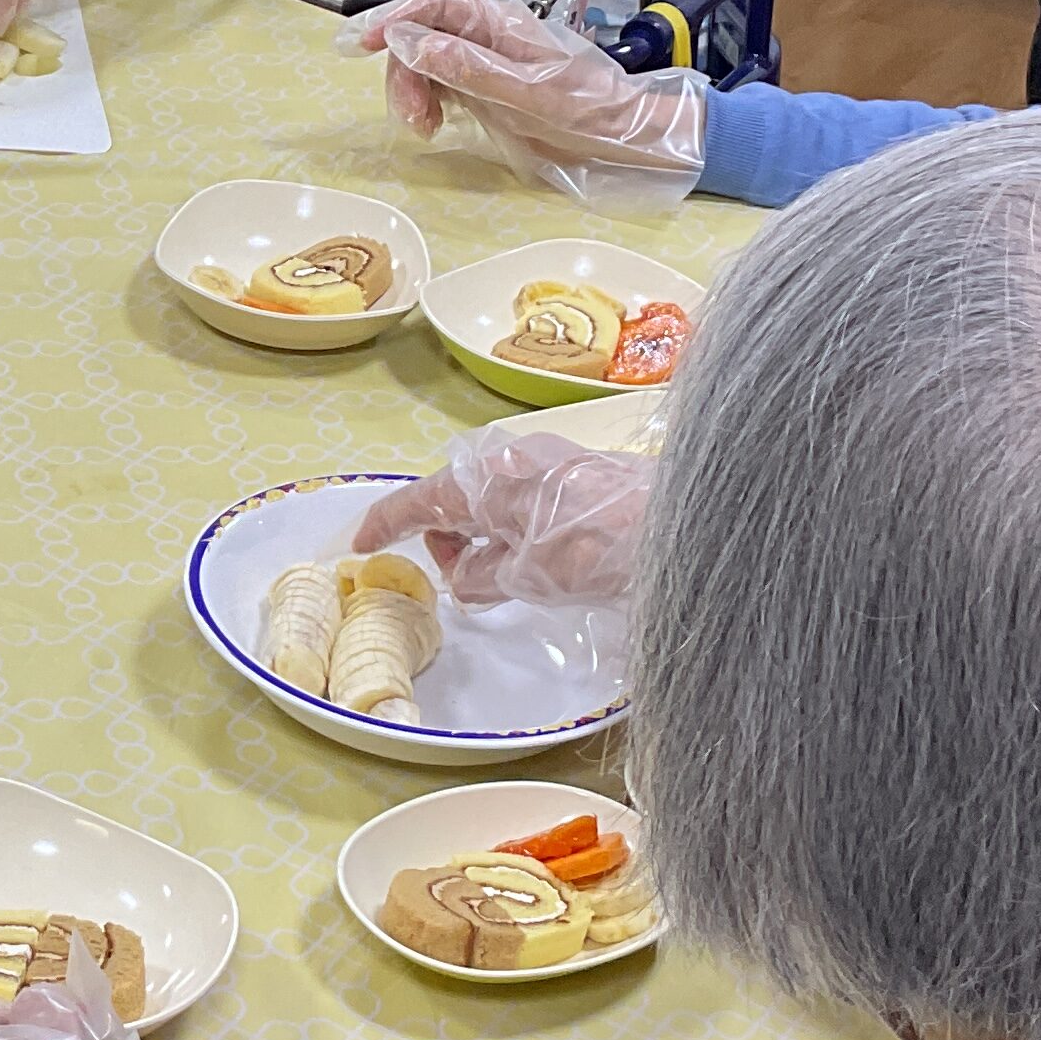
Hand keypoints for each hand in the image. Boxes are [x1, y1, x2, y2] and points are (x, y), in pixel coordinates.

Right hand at [344, 0, 706, 209]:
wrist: (623, 137)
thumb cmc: (588, 110)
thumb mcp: (527, 92)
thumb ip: (469, 66)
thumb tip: (414, 43)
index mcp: (501, 21)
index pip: (435, 3)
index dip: (395, 16)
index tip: (363, 42)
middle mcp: (487, 34)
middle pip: (421, 35)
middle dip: (403, 70)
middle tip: (411, 114)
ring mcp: (484, 60)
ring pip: (424, 62)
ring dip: (411, 91)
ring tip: (426, 125)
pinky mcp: (483, 86)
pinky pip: (438, 84)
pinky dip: (426, 103)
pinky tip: (436, 124)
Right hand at [355, 431, 652, 606]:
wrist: (679, 528)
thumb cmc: (594, 549)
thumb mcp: (524, 576)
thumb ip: (480, 575)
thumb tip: (465, 576)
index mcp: (486, 476)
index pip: (418, 501)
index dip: (385, 524)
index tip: (361, 545)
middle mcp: (512, 458)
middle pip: (456, 498)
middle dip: (447, 538)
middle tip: (461, 581)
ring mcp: (549, 460)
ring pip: (493, 499)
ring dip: (485, 535)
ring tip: (509, 577)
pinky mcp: (579, 473)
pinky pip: (524, 498)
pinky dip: (515, 527)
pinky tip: (541, 559)